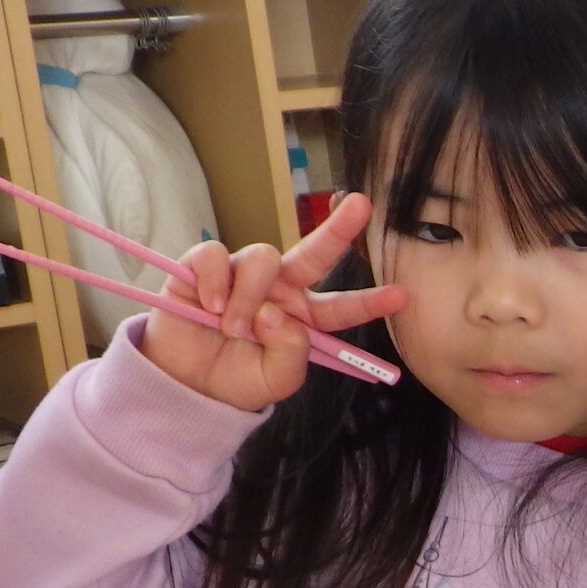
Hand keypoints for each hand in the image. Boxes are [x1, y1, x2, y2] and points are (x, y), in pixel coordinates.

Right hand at [138, 194, 403, 410]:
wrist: (185, 383)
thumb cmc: (236, 379)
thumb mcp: (275, 381)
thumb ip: (291, 354)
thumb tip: (279, 315)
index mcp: (303, 318)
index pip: (342, 307)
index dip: (370, 302)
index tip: (402, 296)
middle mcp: (279, 288)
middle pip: (315, 252)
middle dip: (339, 228)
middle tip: (362, 205)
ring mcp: (242, 274)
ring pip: (262, 258)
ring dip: (248, 297)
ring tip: (232, 328)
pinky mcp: (203, 266)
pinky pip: (215, 255)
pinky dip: (214, 282)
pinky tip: (209, 306)